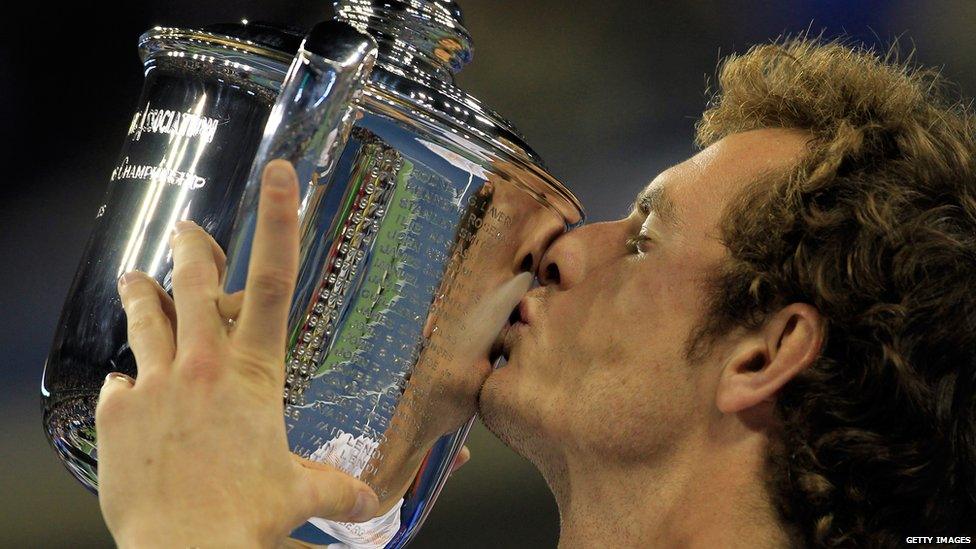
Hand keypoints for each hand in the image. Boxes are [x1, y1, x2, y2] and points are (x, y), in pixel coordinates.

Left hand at [95, 160, 379, 548]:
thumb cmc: (243, 517)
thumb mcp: (299, 494)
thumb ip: (339, 488)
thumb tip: (374, 499)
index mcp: (252, 373)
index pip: (270, 283)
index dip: (277, 223)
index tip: (278, 176)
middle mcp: (200, 367)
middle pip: (192, 285)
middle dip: (191, 249)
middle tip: (189, 228)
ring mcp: (152, 386)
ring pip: (145, 321)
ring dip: (142, 294)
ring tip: (135, 277)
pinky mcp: (116, 414)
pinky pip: (118, 384)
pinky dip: (127, 382)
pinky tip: (129, 387)